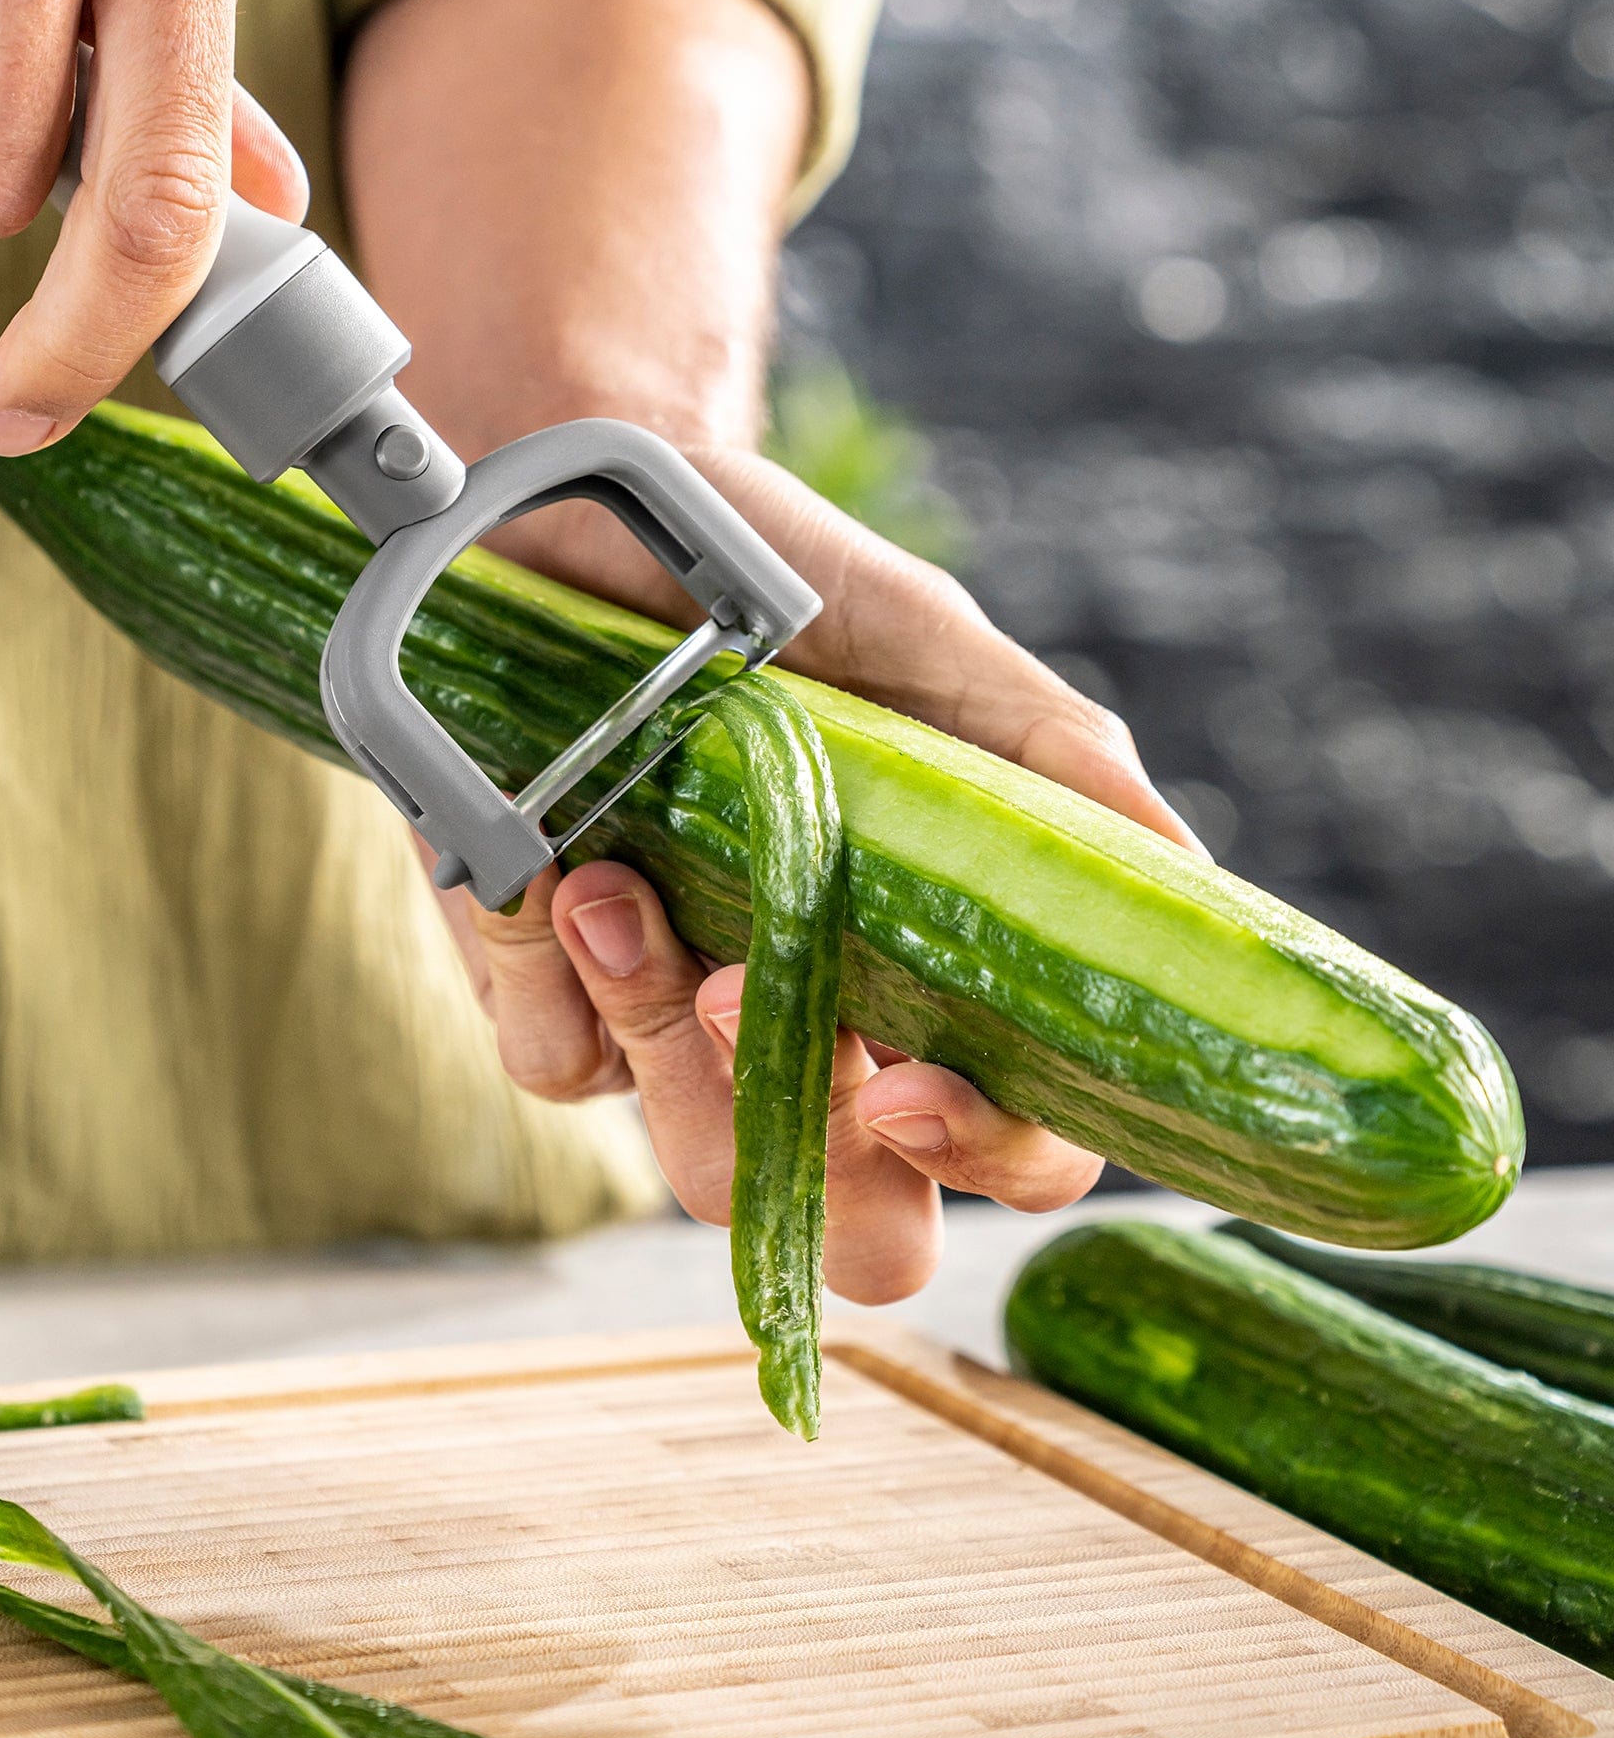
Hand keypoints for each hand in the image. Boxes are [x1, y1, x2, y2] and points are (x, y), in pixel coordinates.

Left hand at [437, 450, 1207, 1305]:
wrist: (576, 513)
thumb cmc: (770, 580)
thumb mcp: (927, 647)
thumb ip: (1055, 766)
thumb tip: (1190, 887)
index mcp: (936, 966)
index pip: (1019, 1137)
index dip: (986, 1153)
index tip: (908, 1089)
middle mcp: (818, 1022)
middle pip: (863, 1225)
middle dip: (824, 1164)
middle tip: (757, 1010)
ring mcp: (679, 1030)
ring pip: (704, 1166)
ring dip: (662, 1038)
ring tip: (616, 884)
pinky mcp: (551, 1002)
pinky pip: (566, 1068)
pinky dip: (551, 973)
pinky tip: (548, 865)